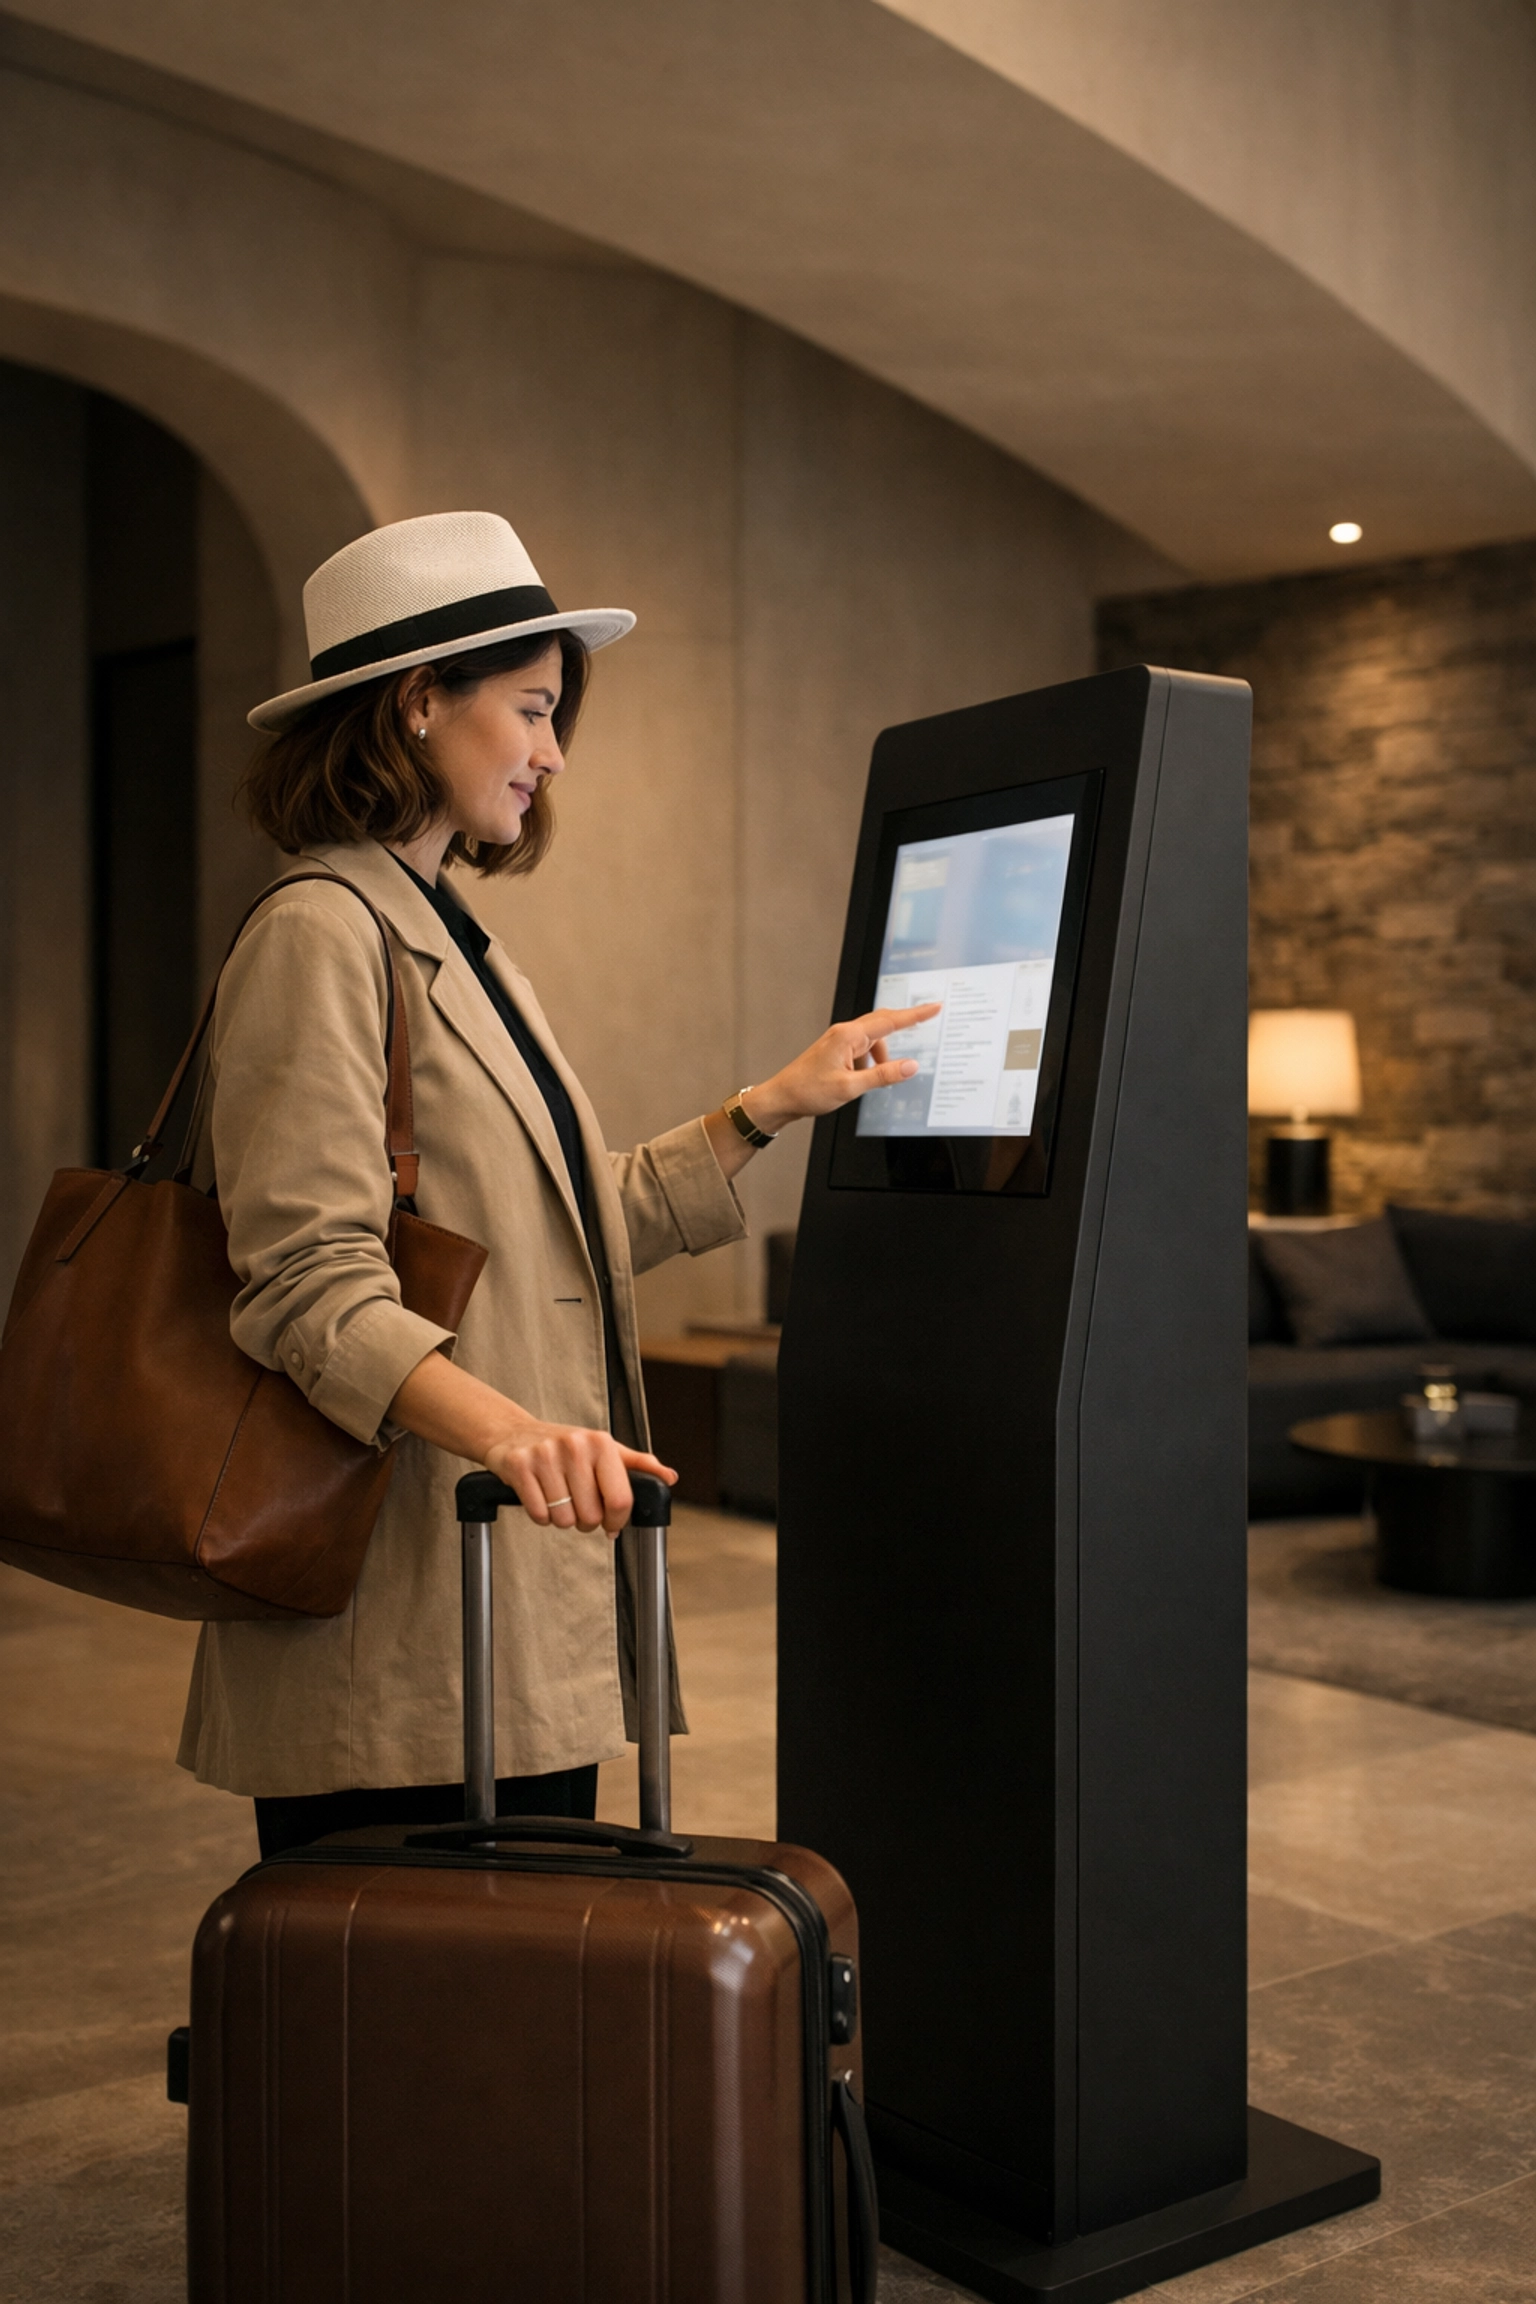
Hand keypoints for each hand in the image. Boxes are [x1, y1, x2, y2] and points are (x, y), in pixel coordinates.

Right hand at [483, 1416, 676, 1536]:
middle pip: (590, 1516)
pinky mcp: (518, 1466)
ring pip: (563, 1519)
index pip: (620, 1501)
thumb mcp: (605, 1449)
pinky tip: (540, 1495)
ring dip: (561, 1518)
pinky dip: (540, 1515)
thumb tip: (670, 1478)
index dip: (617, 1521)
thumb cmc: (565, 1446)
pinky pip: (539, 1515)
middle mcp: (574, 1445)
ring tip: (557, 1497)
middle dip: (586, 1521)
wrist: (514, 1433)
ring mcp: (545, 1455)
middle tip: (578, 1505)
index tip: (611, 1523)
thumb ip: (638, 1465)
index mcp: (601, 1443)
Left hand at [740, 1002, 940, 1133]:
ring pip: (873, 1041)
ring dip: (881, 1057)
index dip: (915, 1015)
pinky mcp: (836, 1050)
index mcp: (848, 1036)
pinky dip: (869, 1062)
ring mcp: (839, 1041)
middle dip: (903, 1029)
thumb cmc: (808, 1091)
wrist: (781, 1098)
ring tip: (870, 1080)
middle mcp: (844, 1033)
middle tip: (926, 1022)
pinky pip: (862, 1050)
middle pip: (883, 1025)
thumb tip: (910, 1066)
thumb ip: (883, 1075)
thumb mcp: (851, 1087)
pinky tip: (860, 1080)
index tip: (934, 1007)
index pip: (890, 1021)